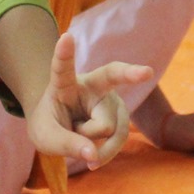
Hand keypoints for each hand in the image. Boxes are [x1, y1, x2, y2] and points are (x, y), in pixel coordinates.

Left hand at [24, 31, 151, 167]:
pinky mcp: (121, 116)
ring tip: (80, 139)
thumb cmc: (50, 126)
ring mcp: (110, 100)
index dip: (64, 53)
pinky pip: (118, 138)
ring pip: (109, 127)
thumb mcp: (46, 138)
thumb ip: (66, 146)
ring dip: (94, 144)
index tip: (66, 37)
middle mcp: (92, 85)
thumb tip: (93, 156)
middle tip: (147, 72)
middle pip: (112, 77)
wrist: (61, 128)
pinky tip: (94, 154)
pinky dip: (105, 152)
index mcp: (64, 84)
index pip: (62, 67)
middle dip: (131, 73)